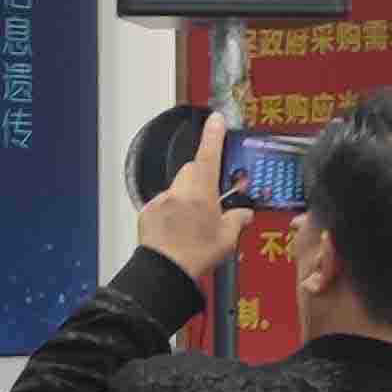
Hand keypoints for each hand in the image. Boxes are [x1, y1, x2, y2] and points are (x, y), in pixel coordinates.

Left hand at [133, 116, 254, 288]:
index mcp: (201, 193)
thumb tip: (244, 213)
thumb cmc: (196, 256)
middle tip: (210, 200)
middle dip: (202, 179)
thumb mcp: (226, 240)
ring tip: (191, 223)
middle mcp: (179, 191)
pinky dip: (170, 211)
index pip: (209, 154)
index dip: (213, 135)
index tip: (216, 119)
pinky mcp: (147, 211)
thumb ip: (237, 220)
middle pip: (192, 171)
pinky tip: (176, 230)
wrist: (166, 272)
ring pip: (177, 188)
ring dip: (186, 197)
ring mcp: (161, 201)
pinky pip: (162, 203)